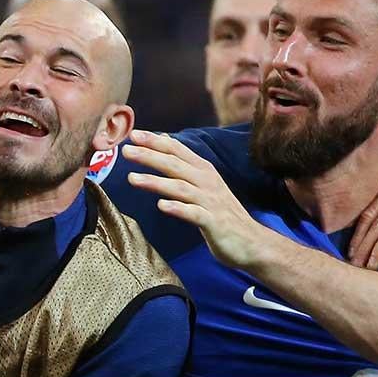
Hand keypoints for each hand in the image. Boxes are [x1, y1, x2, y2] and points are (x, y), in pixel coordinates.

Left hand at [123, 130, 274, 272]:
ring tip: (132, 179)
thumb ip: (184, 163)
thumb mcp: (204, 183)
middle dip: (150, 156)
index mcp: (203, 171)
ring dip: (155, 182)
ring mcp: (210, 202)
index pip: (177, 150)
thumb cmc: (222, 213)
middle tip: (126, 150)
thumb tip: (164, 139)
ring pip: (180, 187)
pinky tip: (161, 206)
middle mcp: (206, 182)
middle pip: (175, 165)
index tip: (133, 134)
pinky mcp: (213, 222)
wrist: (252, 242)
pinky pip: (193, 214)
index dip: (155, 141)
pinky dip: (178, 208)